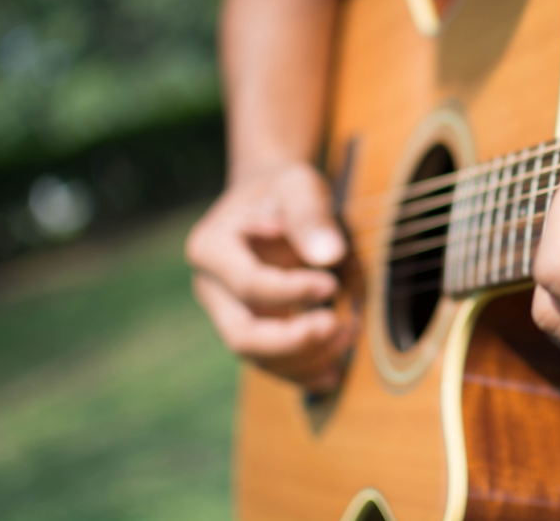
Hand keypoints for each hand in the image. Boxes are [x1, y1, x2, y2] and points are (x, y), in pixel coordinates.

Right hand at [186, 162, 355, 390]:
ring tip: (349, 336)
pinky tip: (335, 372)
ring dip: (305, 358)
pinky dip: (304, 372)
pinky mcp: (253, 330)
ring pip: (259, 357)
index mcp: (211, 248)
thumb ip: (311, 216)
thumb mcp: (300, 186)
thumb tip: (329, 256)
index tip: (332, 284)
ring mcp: (229, 315)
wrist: (275, 201)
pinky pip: (273, 363)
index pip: (248, 284)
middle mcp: (212, 289)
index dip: (292, 291)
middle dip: (291, 341)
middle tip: (337, 328)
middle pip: (242, 335)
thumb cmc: (286, 191)